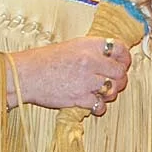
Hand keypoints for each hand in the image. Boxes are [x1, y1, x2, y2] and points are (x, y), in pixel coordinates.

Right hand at [6, 37, 131, 115]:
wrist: (26, 75)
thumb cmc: (44, 61)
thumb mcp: (71, 46)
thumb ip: (92, 51)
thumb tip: (110, 58)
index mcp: (89, 45)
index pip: (120, 48)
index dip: (125, 58)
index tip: (123, 64)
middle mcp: (90, 61)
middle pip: (120, 72)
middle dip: (120, 79)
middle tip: (114, 82)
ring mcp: (86, 80)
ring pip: (113, 90)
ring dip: (110, 93)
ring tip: (101, 93)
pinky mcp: (80, 98)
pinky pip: (100, 105)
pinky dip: (99, 107)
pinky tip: (93, 104)